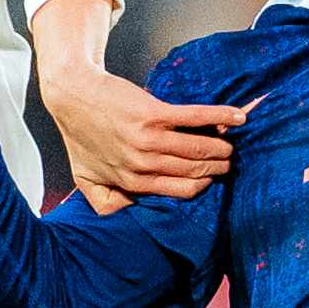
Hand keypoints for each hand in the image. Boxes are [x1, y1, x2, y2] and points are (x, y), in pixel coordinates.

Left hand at [39, 57, 243, 213]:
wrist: (71, 94)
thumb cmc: (80, 133)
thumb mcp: (85, 177)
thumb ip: (106, 201)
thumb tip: (130, 212)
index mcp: (132, 183)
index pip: (182, 191)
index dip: (203, 185)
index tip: (213, 178)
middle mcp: (143, 165)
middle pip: (195, 171)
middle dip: (217, 167)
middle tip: (229, 161)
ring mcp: (149, 140)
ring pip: (199, 149)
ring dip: (221, 146)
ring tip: (231, 144)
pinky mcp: (154, 114)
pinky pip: (196, 118)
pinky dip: (220, 117)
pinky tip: (236, 118)